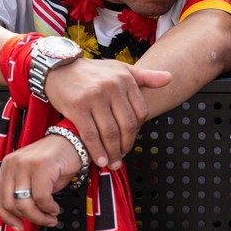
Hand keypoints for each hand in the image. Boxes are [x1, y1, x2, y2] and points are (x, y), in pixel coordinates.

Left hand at [0, 134, 81, 230]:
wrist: (75, 141)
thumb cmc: (58, 158)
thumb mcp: (35, 176)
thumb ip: (25, 192)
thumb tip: (24, 214)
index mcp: (8, 165)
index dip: (7, 217)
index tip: (18, 226)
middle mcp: (13, 163)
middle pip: (10, 203)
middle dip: (28, 218)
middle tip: (42, 221)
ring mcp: (26, 163)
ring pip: (24, 203)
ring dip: (39, 216)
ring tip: (50, 216)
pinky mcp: (42, 165)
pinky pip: (41, 197)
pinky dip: (49, 208)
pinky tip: (54, 208)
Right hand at [43, 59, 171, 170]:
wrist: (60, 68)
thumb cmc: (93, 72)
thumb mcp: (121, 70)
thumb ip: (146, 77)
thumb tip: (170, 78)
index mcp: (125, 79)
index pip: (140, 112)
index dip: (138, 130)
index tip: (131, 139)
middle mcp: (112, 87)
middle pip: (127, 125)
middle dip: (127, 145)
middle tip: (123, 156)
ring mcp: (94, 97)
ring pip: (110, 132)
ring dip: (113, 152)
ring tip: (113, 163)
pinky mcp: (78, 107)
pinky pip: (91, 134)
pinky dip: (97, 150)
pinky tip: (100, 160)